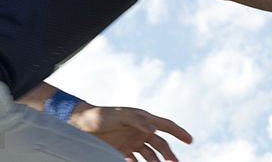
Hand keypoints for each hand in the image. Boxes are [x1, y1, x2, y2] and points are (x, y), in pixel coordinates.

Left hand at [70, 104, 192, 161]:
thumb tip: (154, 130)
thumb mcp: (121, 115)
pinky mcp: (122, 151)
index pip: (166, 126)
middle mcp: (141, 131)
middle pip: (160, 145)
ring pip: (150, 156)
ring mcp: (132, 142)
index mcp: (144, 119)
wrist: (81, 124)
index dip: (179, 133)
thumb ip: (138, 121)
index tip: (190, 140)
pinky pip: (135, 161)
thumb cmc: (102, 116)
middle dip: (169, 155)